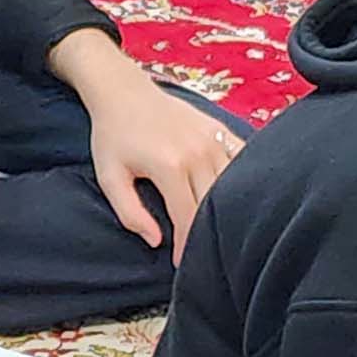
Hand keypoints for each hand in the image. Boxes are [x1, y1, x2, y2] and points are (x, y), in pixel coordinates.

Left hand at [86, 78, 243, 264]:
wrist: (123, 90)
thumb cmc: (113, 135)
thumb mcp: (109, 175)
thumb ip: (129, 212)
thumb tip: (156, 241)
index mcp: (169, 166)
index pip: (188, 219)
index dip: (188, 247)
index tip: (184, 265)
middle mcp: (197, 153)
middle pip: (215, 206)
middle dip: (210, 235)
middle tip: (206, 255)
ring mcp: (212, 139)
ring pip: (234, 186)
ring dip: (231, 211)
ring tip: (225, 233)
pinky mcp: (220, 129)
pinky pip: (243, 159)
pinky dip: (246, 180)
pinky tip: (244, 198)